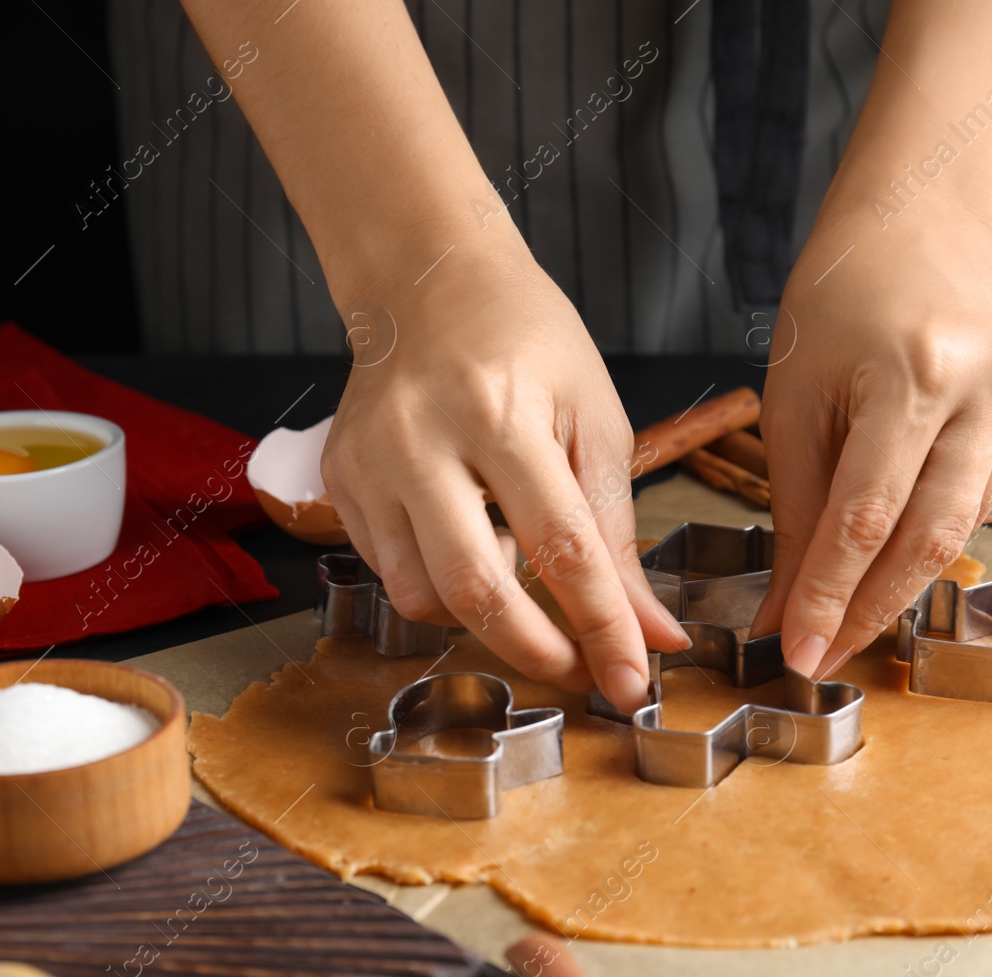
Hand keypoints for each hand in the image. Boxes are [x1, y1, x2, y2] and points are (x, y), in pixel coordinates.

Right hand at [321, 246, 688, 712]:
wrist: (429, 279)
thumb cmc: (527, 340)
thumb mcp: (595, 418)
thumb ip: (617, 532)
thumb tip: (652, 631)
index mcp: (502, 413)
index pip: (562, 546)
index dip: (602, 628)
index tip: (632, 683)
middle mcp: (423, 440)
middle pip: (473, 589)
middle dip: (536, 652)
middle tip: (580, 673)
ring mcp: (369, 463)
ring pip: (420, 595)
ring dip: (481, 619)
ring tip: (522, 586)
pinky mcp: (339, 478)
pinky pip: (387, 571)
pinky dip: (438, 585)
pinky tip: (471, 547)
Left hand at [752, 215, 991, 677]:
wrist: (919, 228)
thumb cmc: (839, 307)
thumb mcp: (794, 402)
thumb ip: (797, 513)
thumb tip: (789, 614)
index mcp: (913, 372)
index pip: (866, 517)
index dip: (830, 597)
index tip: (800, 654)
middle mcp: (989, 384)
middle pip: (931, 537)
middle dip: (874, 609)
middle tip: (828, 654)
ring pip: (965, 525)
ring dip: (905, 564)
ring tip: (857, 566)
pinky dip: (944, 518)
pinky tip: (916, 491)